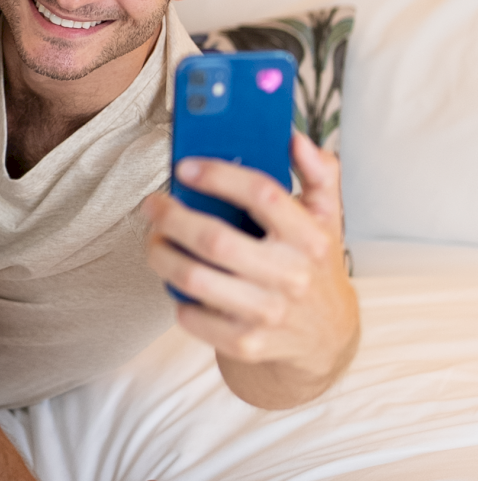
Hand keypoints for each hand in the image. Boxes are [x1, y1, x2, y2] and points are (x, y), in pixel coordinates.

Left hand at [140, 132, 359, 407]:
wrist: (326, 337)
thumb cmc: (314, 265)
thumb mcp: (328, 218)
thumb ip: (319, 173)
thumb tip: (295, 137)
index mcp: (310, 238)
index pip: (262, 195)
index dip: (218, 176)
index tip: (185, 167)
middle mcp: (291, 276)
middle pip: (214, 240)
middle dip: (171, 217)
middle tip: (152, 204)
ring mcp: (267, 313)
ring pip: (193, 278)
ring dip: (160, 253)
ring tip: (154, 238)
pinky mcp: (245, 342)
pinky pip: (190, 315)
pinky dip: (174, 295)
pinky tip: (177, 278)